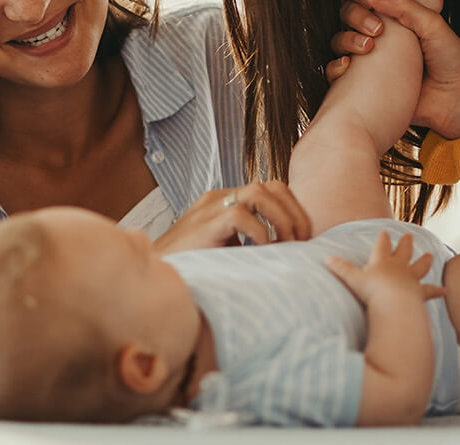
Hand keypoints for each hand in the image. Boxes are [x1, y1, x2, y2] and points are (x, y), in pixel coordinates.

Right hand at [153, 181, 311, 253]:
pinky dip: (259, 232)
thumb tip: (288, 253)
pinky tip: (262, 251)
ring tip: (285, 244)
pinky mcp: (205, 223)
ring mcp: (211, 207)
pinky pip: (240, 214)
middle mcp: (220, 198)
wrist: (156, 273)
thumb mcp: (227, 250)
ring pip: (259, 191)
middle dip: (294, 212)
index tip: (302, 237)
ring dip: (281, 218)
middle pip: (271, 185)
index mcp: (226, 201)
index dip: (293, 209)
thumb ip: (251, 243)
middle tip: (301, 241)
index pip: (271, 190)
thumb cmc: (192, 267)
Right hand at [325, 232, 444, 306]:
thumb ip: (341, 268)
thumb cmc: (372, 291)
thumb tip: (326, 258)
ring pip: (419, 266)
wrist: (392, 303)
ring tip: (430, 254)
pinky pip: (430, 291)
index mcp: (382, 261)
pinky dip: (437, 291)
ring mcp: (411, 279)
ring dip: (424, 260)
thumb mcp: (352, 278)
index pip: (382, 246)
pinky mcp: (420, 293)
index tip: (386, 231)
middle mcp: (398, 267)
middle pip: (403, 251)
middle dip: (405, 243)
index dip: (383, 239)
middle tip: (409, 235)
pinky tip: (445, 290)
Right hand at [327, 0, 459, 138]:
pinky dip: (336, 69)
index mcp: (397, 19)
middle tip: (376, 30)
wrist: (459, 101)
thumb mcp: (433, 25)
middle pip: (349, 16)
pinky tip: (349, 67)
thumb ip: (405, 6)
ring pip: (340, 42)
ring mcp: (371, 61)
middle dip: (355, 16)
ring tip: (367, 49)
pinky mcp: (364, 85)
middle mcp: (381, 37)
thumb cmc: (452, 61)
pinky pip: (337, 75)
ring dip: (346, 40)